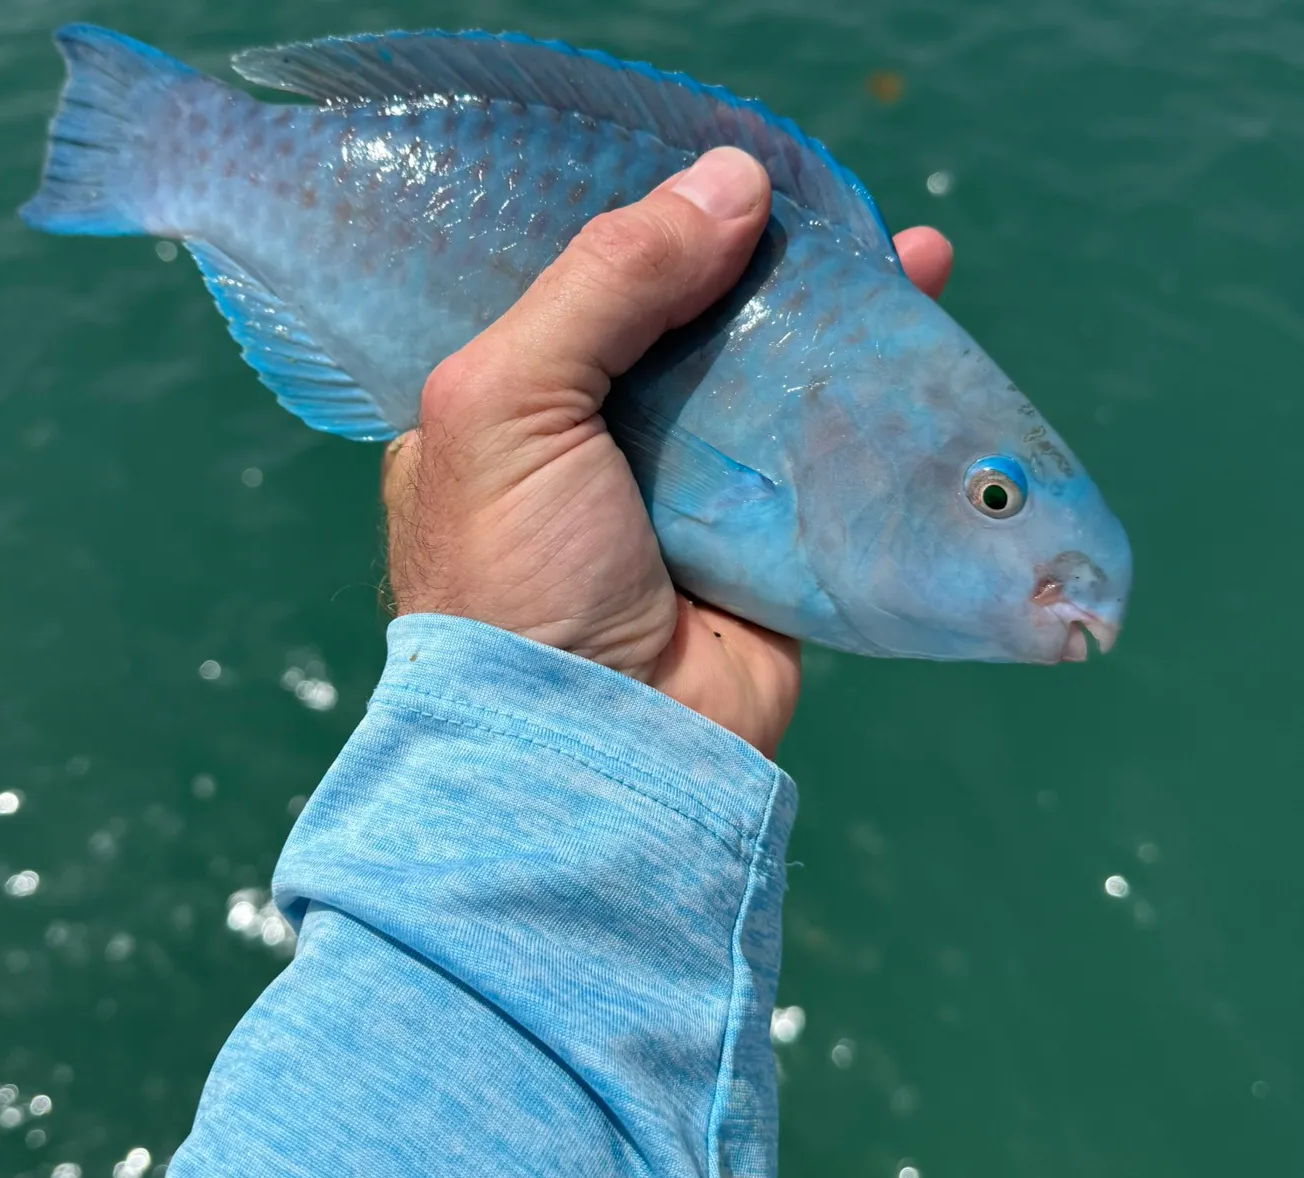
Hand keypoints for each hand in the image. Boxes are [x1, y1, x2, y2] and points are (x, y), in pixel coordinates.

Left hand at [382, 148, 952, 757]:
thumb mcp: (508, 405)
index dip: (643, 228)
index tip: (713, 170)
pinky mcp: (769, 548)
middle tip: (820, 201)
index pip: (575, 294)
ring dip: (837, 317)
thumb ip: (602, 281)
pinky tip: (927, 326)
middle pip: (688, 329)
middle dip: (758, 262)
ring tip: (903, 248)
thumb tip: (732, 181)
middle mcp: (597, 453)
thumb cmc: (516, 579)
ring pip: (773, 383)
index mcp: (509, 415)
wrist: (595, 749)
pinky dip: (882, 400)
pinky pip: (832, 456)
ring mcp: (689, 501)